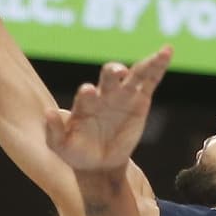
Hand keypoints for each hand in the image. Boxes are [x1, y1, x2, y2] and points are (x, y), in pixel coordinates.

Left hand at [45, 46, 170, 173]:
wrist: (98, 164)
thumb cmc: (76, 152)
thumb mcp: (60, 146)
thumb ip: (53, 131)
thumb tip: (48, 112)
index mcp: (84, 103)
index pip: (87, 94)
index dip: (88, 93)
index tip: (89, 92)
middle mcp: (104, 94)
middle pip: (110, 77)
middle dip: (113, 73)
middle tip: (116, 72)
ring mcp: (123, 95)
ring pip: (134, 74)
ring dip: (145, 64)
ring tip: (160, 54)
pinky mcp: (140, 100)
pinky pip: (150, 80)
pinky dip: (158, 65)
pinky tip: (167, 51)